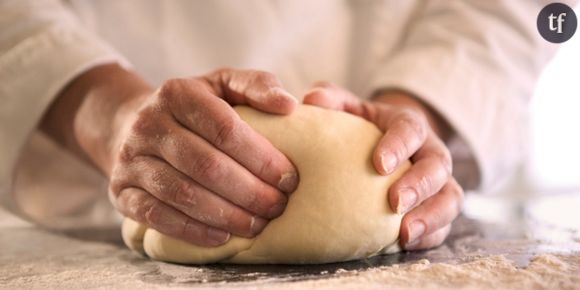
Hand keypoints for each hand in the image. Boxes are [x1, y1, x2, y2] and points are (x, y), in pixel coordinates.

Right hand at [43, 65, 299, 246]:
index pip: (225, 128)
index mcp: (177, 93)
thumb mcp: (223, 85)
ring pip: (183, 194)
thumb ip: (258, 86)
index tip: (288, 178)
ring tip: (258, 225)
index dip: (261, 158)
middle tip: (278, 206)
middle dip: (250, 192)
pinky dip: (193, 230)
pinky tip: (223, 236)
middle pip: (206, 165)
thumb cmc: (194, 107)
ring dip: (227, 215)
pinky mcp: (122, 192)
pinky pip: (157, 216)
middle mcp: (148, 124)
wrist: (131, 123)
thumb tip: (290, 104)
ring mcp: (131, 160)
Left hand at [303, 83, 463, 249]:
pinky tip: (406, 245)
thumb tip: (311, 100)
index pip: (411, 129)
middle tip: (395, 201)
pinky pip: (444, 224)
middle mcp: (430, 152)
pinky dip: (430, 236)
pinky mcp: (438, 206)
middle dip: (420, 184)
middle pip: (438, 165)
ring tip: (405, 233)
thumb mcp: (350, 108)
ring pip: (450, 198)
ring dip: (431, 216)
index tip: (379, 164)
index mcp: (409, 125)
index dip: (399, 146)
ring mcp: (439, 182)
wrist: (388, 143)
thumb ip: (332, 101)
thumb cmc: (364, 126)